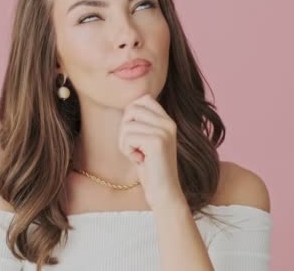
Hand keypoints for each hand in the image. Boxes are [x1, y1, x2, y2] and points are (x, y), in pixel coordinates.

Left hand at [118, 94, 184, 209]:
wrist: (164, 192)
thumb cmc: (150, 168)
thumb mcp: (146, 141)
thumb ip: (141, 123)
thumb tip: (128, 106)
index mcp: (168, 120)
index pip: (143, 99)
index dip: (131, 115)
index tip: (135, 135)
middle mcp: (168, 123)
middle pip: (132, 108)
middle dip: (125, 129)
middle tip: (134, 146)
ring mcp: (164, 131)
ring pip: (127, 125)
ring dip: (125, 143)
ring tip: (138, 155)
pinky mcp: (157, 141)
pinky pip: (128, 137)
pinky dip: (127, 151)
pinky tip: (139, 161)